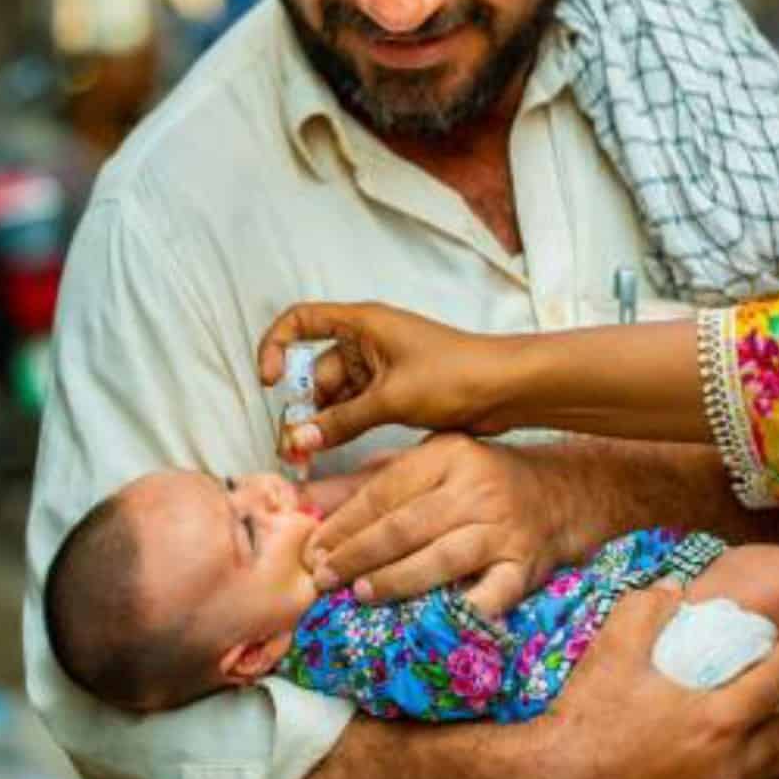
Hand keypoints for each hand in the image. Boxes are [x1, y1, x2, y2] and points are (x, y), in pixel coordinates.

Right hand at [257, 301, 510, 459]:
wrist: (507, 390)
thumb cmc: (455, 375)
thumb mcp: (391, 398)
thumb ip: (340, 420)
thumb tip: (297, 439)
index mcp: (362, 324)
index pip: (301, 320)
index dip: (276, 346)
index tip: (270, 382)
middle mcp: (366, 342)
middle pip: (315, 370)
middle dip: (299, 407)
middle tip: (290, 447)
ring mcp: (380, 369)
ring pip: (334, 396)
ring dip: (319, 424)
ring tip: (303, 458)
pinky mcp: (394, 394)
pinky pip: (355, 409)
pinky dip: (341, 428)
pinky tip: (327, 453)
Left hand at [308, 434, 581, 615]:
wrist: (557, 494)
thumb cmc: (478, 480)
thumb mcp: (426, 465)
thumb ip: (366, 484)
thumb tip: (302, 500)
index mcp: (447, 455)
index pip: (384, 491)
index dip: (344, 522)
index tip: (314, 547)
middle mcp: (476, 488)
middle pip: (407, 525)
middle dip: (358, 554)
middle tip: (324, 577)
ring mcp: (502, 529)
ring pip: (441, 557)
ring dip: (397, 579)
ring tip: (362, 593)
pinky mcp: (522, 566)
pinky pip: (492, 593)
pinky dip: (465, 610)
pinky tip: (434, 623)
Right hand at [528, 585, 778, 778]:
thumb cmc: (586, 718)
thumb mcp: (614, 646)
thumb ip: (651, 606)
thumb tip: (675, 589)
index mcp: (718, 720)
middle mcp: (727, 768)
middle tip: (768, 689)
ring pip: (757, 772)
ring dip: (754, 748)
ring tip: (735, 727)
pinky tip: (703, 763)